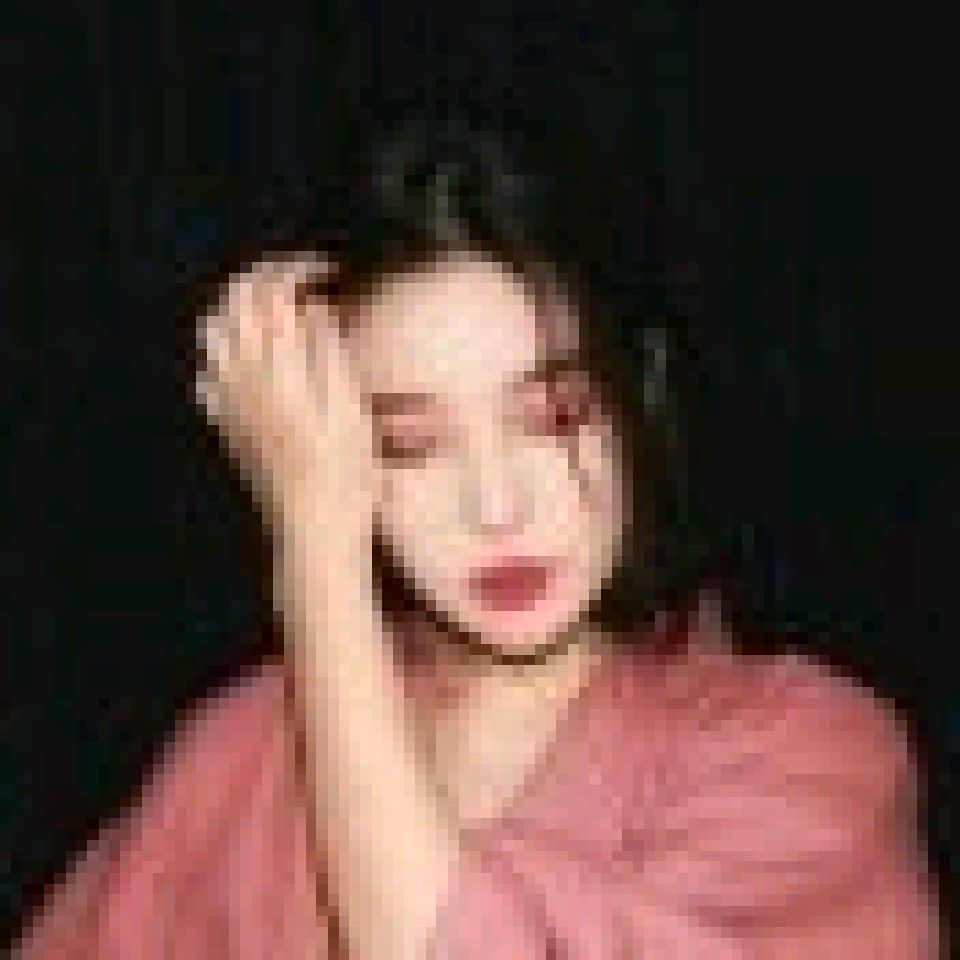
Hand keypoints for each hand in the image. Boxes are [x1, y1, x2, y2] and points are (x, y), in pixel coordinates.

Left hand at [194, 253, 379, 545]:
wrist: (312, 528)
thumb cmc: (343, 474)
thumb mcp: (349, 407)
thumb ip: (326, 351)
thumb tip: (311, 307)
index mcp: (277, 370)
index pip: (271, 293)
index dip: (298, 270)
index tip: (328, 271)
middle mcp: (243, 379)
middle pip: (234, 302)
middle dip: (265, 277)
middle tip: (299, 277)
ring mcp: (228, 402)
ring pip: (213, 331)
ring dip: (239, 305)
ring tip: (273, 306)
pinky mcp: (226, 424)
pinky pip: (207, 371)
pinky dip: (224, 347)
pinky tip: (248, 355)